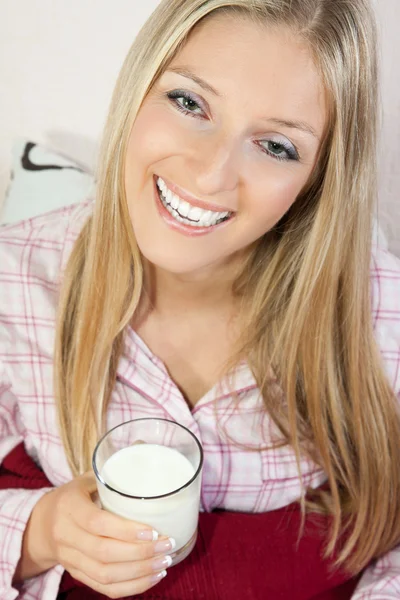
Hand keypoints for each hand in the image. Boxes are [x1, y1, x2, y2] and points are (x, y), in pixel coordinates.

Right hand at [16, 473, 173, 597]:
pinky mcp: (78, 574)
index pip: (97, 523)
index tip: (152, 530)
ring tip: (165, 562)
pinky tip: (153, 576)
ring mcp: (71, 559)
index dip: (126, 530)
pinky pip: (104, 588)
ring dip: (139, 572)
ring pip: (105, 575)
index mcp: (69, 507)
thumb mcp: (87, 478)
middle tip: (167, 545)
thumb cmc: (75, 496)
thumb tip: (145, 444)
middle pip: (104, 552)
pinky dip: (132, 587)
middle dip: (140, 553)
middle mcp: (66, 536)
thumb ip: (114, 467)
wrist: (42, 524)